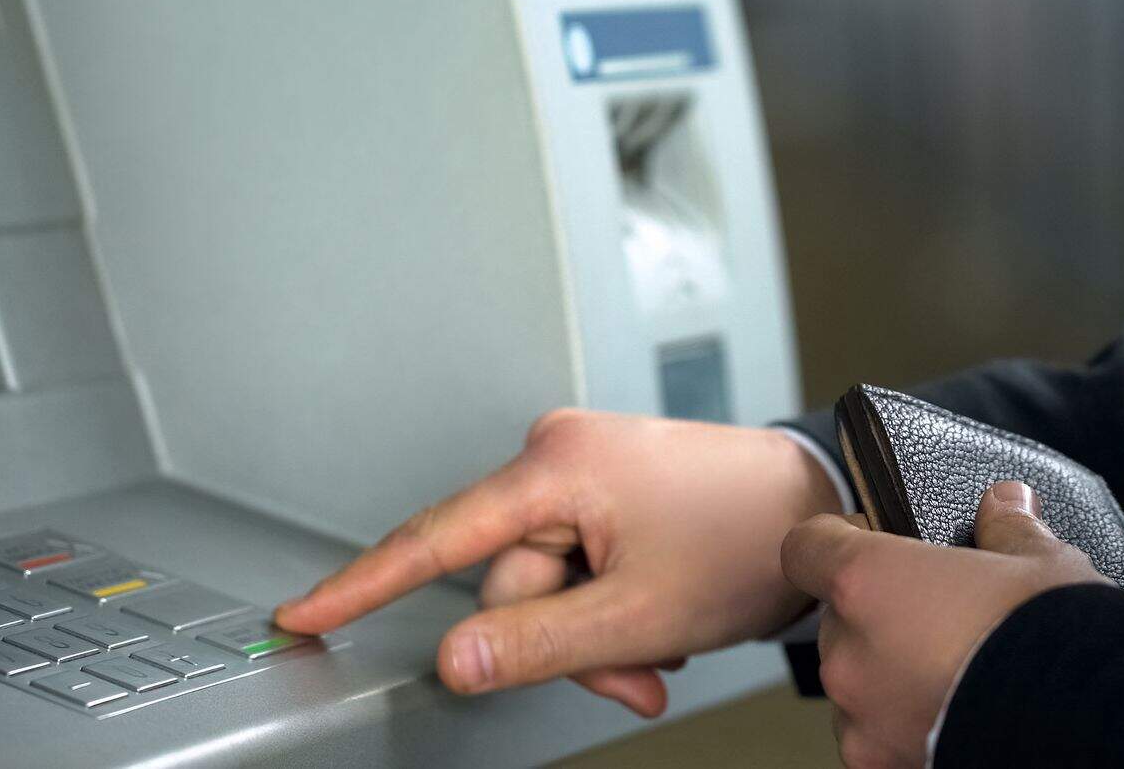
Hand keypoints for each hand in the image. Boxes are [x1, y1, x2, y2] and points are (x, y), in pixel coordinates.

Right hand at [274, 410, 842, 715]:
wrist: (818, 505)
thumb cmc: (748, 537)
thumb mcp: (640, 613)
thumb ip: (538, 642)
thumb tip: (455, 660)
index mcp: (556, 467)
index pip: (435, 537)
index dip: (363, 583)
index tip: (305, 613)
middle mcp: (558, 455)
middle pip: (504, 580)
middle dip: (560, 640)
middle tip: (631, 669)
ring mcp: (581, 471)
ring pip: (542, 585)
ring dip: (592, 635)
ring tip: (657, 646)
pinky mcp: (602, 490)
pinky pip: (572, 567)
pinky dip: (604, 608)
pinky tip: (652, 619)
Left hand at [781, 482, 1108, 768]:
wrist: (1089, 727)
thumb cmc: (1054, 638)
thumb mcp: (1040, 561)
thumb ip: (1008, 527)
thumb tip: (1006, 503)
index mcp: (867, 582)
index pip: (806, 547)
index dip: (836, 540)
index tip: (872, 541)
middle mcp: (850, 654)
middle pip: (838, 620)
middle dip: (877, 616)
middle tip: (935, 616)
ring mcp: (861, 720)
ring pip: (855, 685)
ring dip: (887, 676)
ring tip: (950, 674)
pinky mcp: (883, 768)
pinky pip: (875, 739)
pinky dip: (903, 727)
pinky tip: (953, 714)